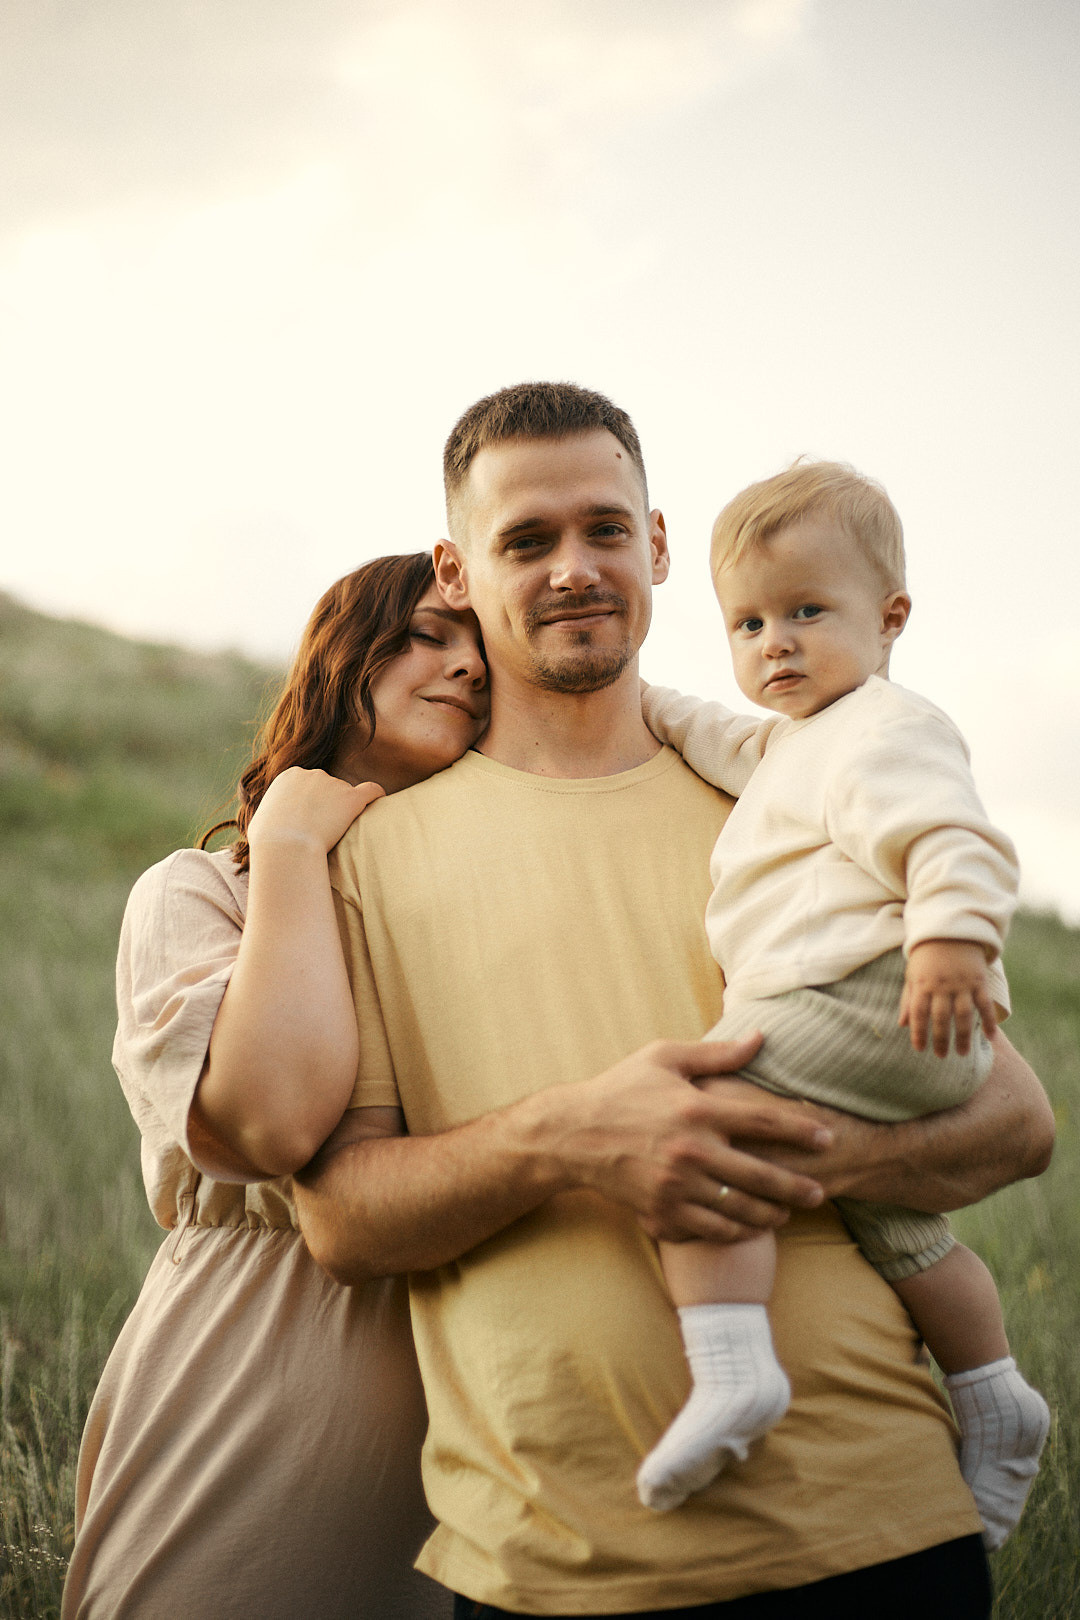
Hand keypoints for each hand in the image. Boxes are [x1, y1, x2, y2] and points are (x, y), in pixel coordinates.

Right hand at [247, 767, 383, 857]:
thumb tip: (268, 825)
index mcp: (290, 776)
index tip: (310, 822)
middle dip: (328, 806)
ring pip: (346, 795)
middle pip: (328, 788)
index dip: (311, 805)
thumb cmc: (267, 842)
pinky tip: (381, 802)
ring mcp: (333, 784)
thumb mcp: (259, 822)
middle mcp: (313, 774)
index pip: (308, 785)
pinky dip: (377, 796)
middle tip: (324, 832)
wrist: (284, 847)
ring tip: (338, 834)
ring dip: (345, 811)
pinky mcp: (351, 798)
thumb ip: (269, 816)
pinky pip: (371, 791)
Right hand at [544, 1035, 831, 1244]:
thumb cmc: (621, 1089)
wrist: (573, 1135)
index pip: (762, 1122)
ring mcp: (676, 1187)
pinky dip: (735, 1232)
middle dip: (796, 1187)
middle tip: (819, 1194)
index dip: (800, 1131)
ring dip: (770, 1215)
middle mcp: (691, 1151)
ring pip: (739, 1210)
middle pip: (760, 1175)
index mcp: (696, 1110)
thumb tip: (760, 1038)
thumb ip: (717, 1054)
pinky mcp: (662, 1212)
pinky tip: (748, 1227)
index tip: (826, 1139)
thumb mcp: (665, 1058)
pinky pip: (710, 1230)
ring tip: (786, 1213)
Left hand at [899, 939, 997, 1057]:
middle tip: (941, 1056)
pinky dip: (988, 1020)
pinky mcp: (979, 980)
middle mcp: (941, 985)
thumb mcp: (912, 974)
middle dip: (940, 1039)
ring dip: (963, 1036)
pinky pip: (984, 1004)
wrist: (951, 930)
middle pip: (940, 1018)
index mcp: (922, 983)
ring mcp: (962, 983)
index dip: (918, 1032)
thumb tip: (901, 1025)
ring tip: (962, 1053)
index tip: (919, 1049)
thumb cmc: (927, 956)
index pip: (918, 1013)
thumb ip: (908, 999)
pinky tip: (991, 1037)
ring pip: (963, 1015)